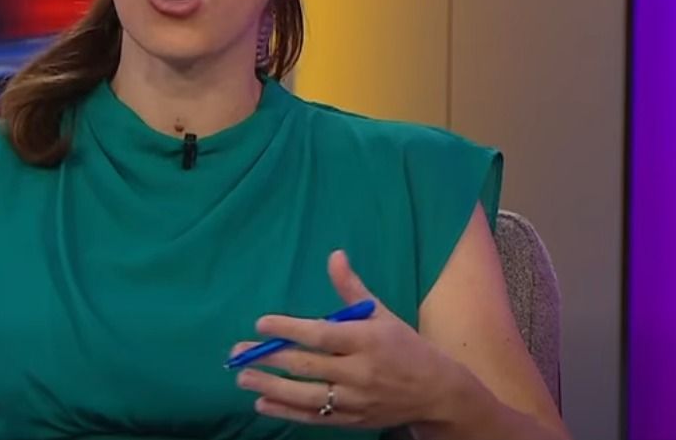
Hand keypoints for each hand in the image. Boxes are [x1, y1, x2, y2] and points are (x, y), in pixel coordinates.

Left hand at [230, 250, 459, 429]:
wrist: (435, 392)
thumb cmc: (404, 346)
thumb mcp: (382, 313)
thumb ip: (352, 289)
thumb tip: (334, 255)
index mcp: (367, 340)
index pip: (322, 335)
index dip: (290, 329)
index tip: (262, 323)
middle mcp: (360, 372)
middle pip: (308, 366)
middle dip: (270, 359)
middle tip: (239, 352)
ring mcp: (354, 400)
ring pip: (306, 395)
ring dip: (271, 387)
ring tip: (243, 377)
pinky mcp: (351, 420)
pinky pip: (314, 417)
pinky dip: (286, 411)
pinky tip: (262, 403)